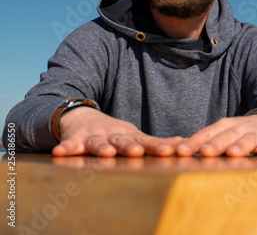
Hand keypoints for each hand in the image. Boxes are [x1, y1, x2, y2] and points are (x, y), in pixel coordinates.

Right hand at [51, 107, 182, 156]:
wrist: (81, 117)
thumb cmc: (114, 133)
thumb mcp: (135, 136)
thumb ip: (156, 143)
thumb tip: (184, 143)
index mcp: (130, 136)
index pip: (147, 142)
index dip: (157, 146)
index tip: (170, 151)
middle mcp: (113, 135)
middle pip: (123, 141)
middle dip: (130, 146)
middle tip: (137, 151)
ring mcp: (94, 137)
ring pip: (98, 143)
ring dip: (102, 147)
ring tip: (106, 152)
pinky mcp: (75, 140)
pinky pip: (70, 145)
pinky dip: (66, 148)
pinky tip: (61, 152)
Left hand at [176, 115, 256, 156]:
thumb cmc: (239, 134)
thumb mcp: (221, 134)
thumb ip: (203, 142)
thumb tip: (178, 152)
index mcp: (224, 126)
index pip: (206, 134)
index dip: (194, 142)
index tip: (181, 151)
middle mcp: (239, 128)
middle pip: (226, 136)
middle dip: (216, 144)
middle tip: (205, 152)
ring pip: (248, 139)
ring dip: (241, 145)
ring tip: (233, 153)